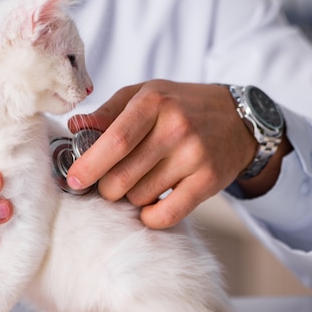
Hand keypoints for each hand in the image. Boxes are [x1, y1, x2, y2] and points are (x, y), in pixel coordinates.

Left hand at [66, 80, 290, 228]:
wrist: (239, 118)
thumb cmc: (181, 106)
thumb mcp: (145, 95)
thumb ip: (108, 111)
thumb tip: (75, 129)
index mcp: (154, 102)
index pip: (115, 140)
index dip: (89, 165)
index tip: (73, 180)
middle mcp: (176, 128)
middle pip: (123, 176)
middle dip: (106, 187)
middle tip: (107, 183)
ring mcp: (195, 156)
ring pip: (140, 196)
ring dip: (131, 196)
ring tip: (140, 181)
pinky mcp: (208, 181)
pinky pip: (167, 214)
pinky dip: (150, 216)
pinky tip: (149, 205)